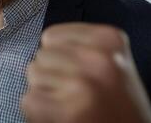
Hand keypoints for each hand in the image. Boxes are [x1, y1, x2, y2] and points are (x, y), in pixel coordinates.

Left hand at [21, 23, 150, 122]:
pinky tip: (65, 118)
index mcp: (109, 39)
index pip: (51, 35)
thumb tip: (43, 42)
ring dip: (46, 92)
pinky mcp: (67, 112)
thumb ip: (82, 46)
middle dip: (53, 74)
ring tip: (73, 105)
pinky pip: (29, 100)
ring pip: (33, 74)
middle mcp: (98, 58)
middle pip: (41, 54)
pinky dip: (39, 113)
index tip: (82, 74)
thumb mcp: (113, 62)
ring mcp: (81, 85)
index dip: (59, 57)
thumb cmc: (120, 105)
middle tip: (79, 95)